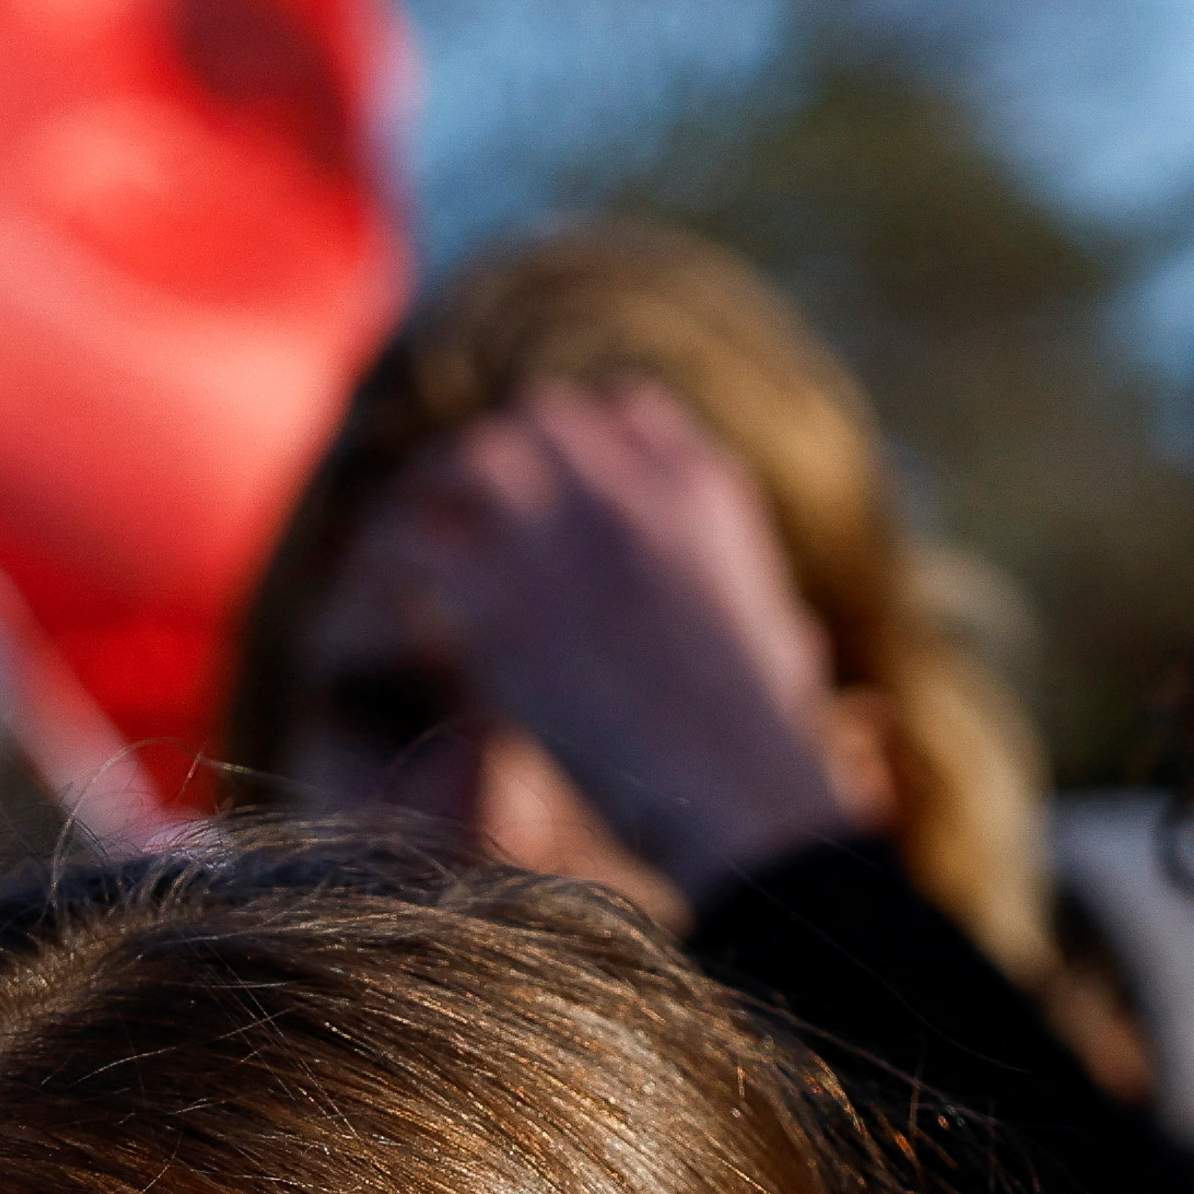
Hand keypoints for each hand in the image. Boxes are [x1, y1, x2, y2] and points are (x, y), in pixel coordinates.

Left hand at [366, 380, 883, 903]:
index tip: (556, 494)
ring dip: (446, 500)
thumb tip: (794, 642)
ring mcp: (558, 534)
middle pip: (541, 420)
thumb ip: (769, 611)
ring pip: (472, 459)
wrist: (738, 785)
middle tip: (471, 519)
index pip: (625, 409)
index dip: (584, 446)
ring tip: (425, 555)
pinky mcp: (498, 600)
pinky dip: (400, 574)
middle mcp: (626, 490)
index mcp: (703, 491)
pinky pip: (416, 547)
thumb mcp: (788, 646)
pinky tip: (398, 616)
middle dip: (507, 462)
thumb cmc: (770, 745)